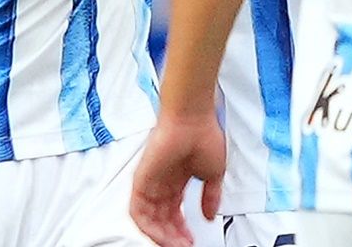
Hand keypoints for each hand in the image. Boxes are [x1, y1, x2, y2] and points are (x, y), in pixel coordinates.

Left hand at [129, 110, 226, 246]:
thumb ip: (210, 196)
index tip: (190, 239)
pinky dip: (148, 227)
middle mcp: (161, 182)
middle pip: (162, 218)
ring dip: (161, 235)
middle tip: (182, 246)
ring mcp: (150, 182)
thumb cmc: (202, 135)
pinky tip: (160, 236)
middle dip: (172, 236)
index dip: (181, 229)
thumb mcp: (213, 174)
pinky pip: (138, 211)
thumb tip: (210, 213)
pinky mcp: (141, 180)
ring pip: (149, 219)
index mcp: (176, 180)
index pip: (174, 212)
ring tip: (174, 245)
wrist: (192, 118)